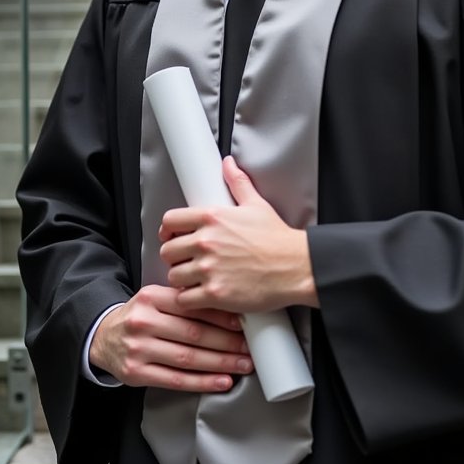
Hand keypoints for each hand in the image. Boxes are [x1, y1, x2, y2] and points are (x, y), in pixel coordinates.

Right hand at [88, 284, 252, 391]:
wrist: (103, 337)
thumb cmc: (139, 317)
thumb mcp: (155, 299)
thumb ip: (182, 302)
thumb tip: (226, 309)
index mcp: (150, 297)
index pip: (191, 306)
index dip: (220, 316)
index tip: (242, 323)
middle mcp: (143, 322)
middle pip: (193, 334)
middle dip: (226, 342)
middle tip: (248, 347)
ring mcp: (139, 349)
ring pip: (188, 358)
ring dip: (220, 363)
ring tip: (242, 365)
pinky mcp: (137, 373)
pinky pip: (176, 380)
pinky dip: (203, 382)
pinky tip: (222, 382)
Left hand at [159, 156, 317, 313]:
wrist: (296, 267)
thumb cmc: (277, 239)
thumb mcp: (256, 204)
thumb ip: (237, 183)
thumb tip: (228, 164)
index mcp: (212, 218)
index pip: (170, 221)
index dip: (168, 231)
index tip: (171, 237)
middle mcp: (206, 242)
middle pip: (167, 251)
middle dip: (175, 257)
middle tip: (187, 261)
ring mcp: (209, 269)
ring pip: (174, 276)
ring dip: (182, 280)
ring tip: (195, 279)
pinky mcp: (215, 293)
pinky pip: (185, 299)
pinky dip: (190, 300)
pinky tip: (201, 295)